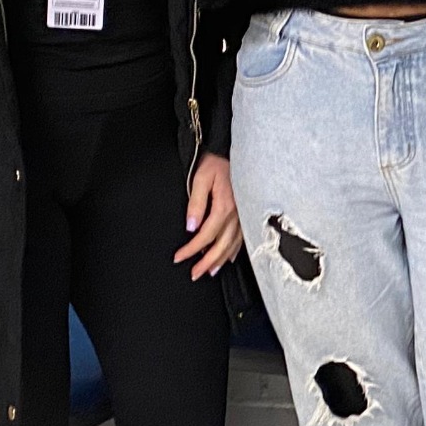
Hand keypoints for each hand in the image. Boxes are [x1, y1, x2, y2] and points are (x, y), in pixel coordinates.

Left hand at [175, 153, 242, 280]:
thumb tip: (191, 227)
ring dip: (221, 260)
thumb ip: (196, 204)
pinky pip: (243, 237)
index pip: (205, 236)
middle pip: (220, 246)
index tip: (179, 258)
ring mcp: (244, 215)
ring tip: (210, 271)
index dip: (191, 249)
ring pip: (233, 245)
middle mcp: (237, 215)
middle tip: (194, 274)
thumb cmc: (217, 163)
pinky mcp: (247, 213)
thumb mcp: (201, 179)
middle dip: (206, 262)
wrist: (236, 152)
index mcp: (224, 207)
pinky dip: (235, 250)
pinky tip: (228, 257)